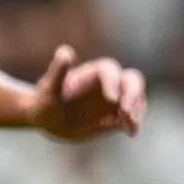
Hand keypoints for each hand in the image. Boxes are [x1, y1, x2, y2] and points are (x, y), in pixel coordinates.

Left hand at [29, 45, 144, 140]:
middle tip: (126, 112)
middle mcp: (108, 83)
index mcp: (92, 73)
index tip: (111, 100)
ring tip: (131, 125)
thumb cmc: (46, 102)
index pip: (109, 70)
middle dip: (133, 94)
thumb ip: (57, 71)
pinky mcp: (117, 116)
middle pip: (131, 79)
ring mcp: (115, 99)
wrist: (49, 121)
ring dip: (137, 110)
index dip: (112, 83)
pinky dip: (134, 123)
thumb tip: (65, 51)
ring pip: (136, 97)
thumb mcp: (49, 89)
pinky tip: (131, 132)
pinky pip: (132, 116)